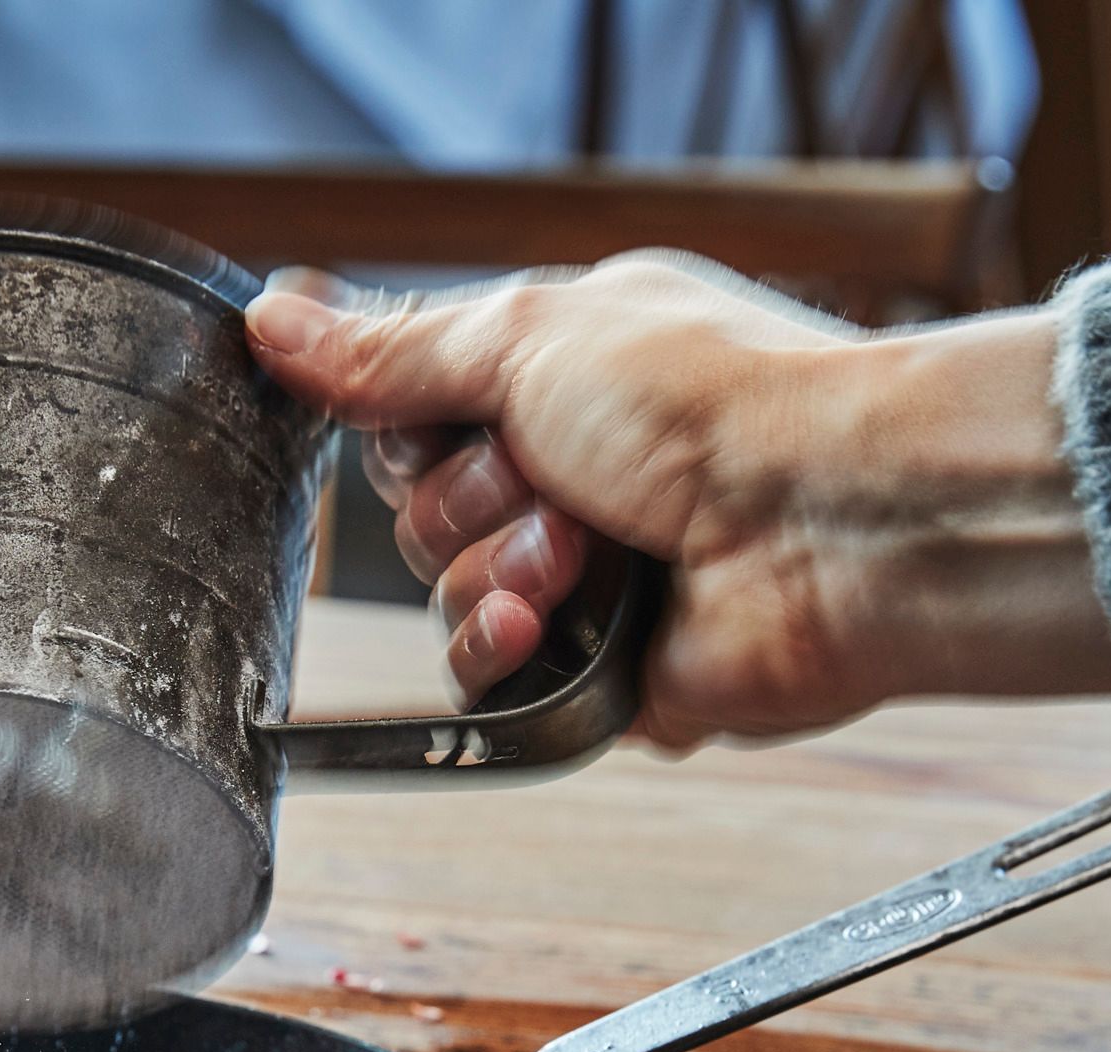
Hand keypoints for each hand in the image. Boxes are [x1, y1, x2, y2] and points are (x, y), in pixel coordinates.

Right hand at [245, 257, 1110, 750]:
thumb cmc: (724, 405)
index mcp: (561, 373)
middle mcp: (572, 472)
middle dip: (467, 498)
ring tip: (579, 550)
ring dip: (494, 569)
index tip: (428, 412)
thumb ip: (394, 348)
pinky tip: (553, 618)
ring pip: (445, 595)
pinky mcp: (598, 671)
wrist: (833, 525)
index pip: (414, 405)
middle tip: (552, 478)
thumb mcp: (529, 335)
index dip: (403, 417)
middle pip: (418, 508)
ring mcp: (587, 576)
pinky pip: (487, 676)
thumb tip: (277, 316)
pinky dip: (503, 646)